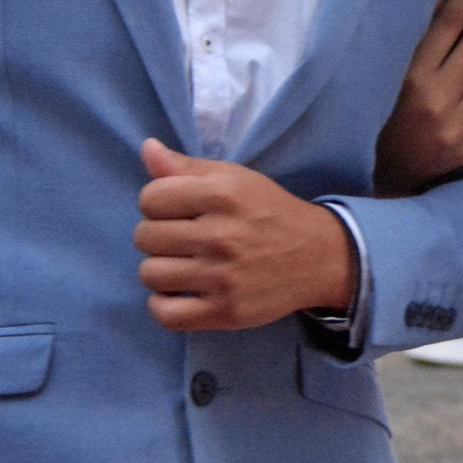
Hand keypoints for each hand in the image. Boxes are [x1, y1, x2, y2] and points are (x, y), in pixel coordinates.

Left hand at [134, 142, 354, 331]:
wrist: (317, 256)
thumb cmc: (269, 212)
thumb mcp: (235, 178)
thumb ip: (187, 166)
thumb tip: (147, 148)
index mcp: (222, 195)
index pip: (150, 199)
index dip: (157, 203)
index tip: (178, 211)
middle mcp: (221, 236)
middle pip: (144, 237)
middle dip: (157, 235)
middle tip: (182, 239)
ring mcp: (222, 277)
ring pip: (150, 274)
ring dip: (160, 270)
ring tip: (181, 265)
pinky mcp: (225, 312)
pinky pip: (166, 314)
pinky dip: (164, 304)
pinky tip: (179, 293)